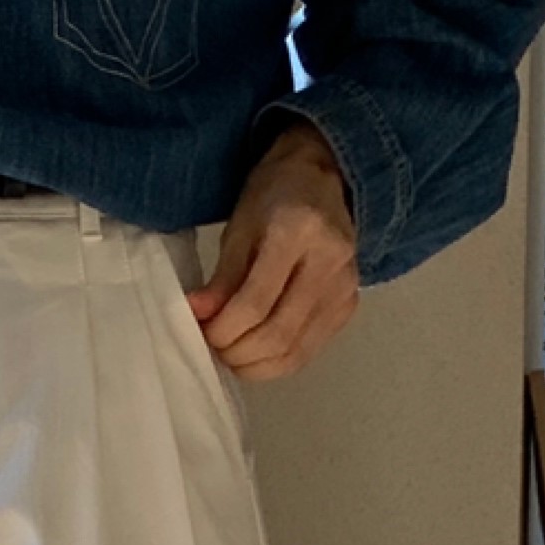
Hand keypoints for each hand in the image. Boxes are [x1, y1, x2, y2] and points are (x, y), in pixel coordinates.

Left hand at [187, 119, 359, 379]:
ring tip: (230, 351)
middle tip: (213, 346)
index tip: (201, 331)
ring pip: (293, 354)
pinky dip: (274, 363)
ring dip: (254, 364)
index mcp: (299, 231)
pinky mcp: (348, 308)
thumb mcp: (240, 227)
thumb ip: (221, 277)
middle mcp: (330, 263)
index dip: (223, 330)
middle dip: (236, 352)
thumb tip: (197, 316)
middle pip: (277, 335)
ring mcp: (345, 289)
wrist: (324, 180)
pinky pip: (306, 353)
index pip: (256, 304)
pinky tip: (255, 351)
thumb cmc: (275, 196)